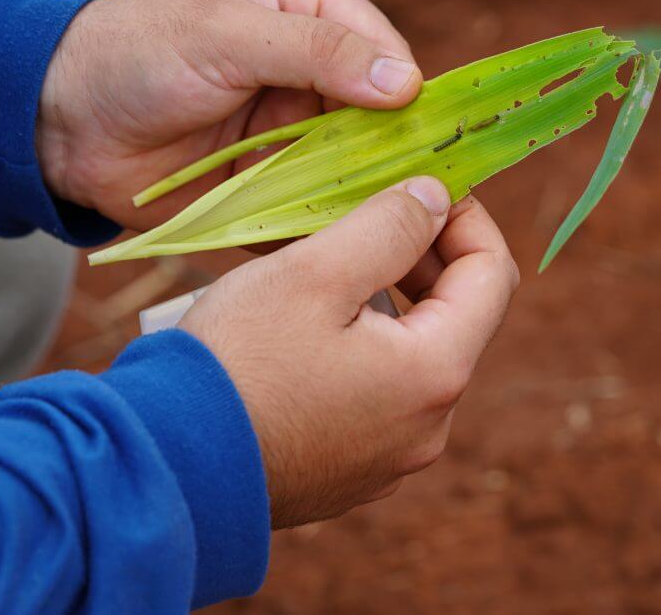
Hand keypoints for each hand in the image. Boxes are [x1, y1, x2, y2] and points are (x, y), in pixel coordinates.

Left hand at [37, 0, 422, 229]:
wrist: (58, 124)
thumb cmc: (138, 52)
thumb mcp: (228, 35)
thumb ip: (317, 51)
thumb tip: (407, 83)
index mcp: (306, 15)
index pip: (381, 51)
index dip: (410, 91)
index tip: (433, 135)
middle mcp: (308, 77)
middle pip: (378, 119)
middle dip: (400, 155)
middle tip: (431, 198)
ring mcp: (288, 137)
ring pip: (352, 170)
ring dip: (372, 199)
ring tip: (406, 236)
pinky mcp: (266, 187)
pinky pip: (313, 209)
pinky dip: (332, 230)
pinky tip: (358, 255)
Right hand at [179, 177, 518, 527]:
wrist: (167, 468)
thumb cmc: (236, 363)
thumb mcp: (313, 271)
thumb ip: (388, 226)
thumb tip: (438, 198)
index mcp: (435, 373)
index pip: (493, 275)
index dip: (467, 219)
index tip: (426, 186)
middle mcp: (429, 427)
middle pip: (456, 319)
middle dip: (423, 258)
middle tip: (372, 215)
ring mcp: (391, 458)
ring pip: (414, 358)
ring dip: (389, 304)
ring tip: (331, 269)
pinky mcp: (353, 474)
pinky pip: (380, 398)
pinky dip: (364, 353)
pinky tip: (311, 333)